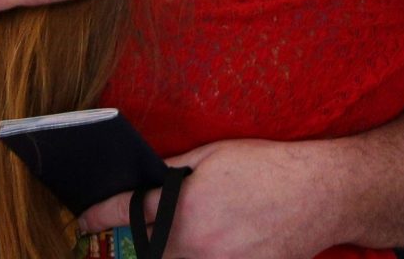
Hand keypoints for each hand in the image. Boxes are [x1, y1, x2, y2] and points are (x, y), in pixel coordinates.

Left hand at [77, 139, 341, 258]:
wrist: (320, 194)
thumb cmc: (266, 167)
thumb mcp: (213, 155)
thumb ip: (171, 173)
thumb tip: (140, 182)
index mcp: (185, 206)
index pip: (126, 215)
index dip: (98, 217)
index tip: (83, 220)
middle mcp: (196, 243)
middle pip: (144, 252)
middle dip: (129, 244)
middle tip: (122, 235)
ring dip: (164, 253)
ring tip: (171, 237)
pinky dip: (193, 258)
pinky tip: (204, 245)